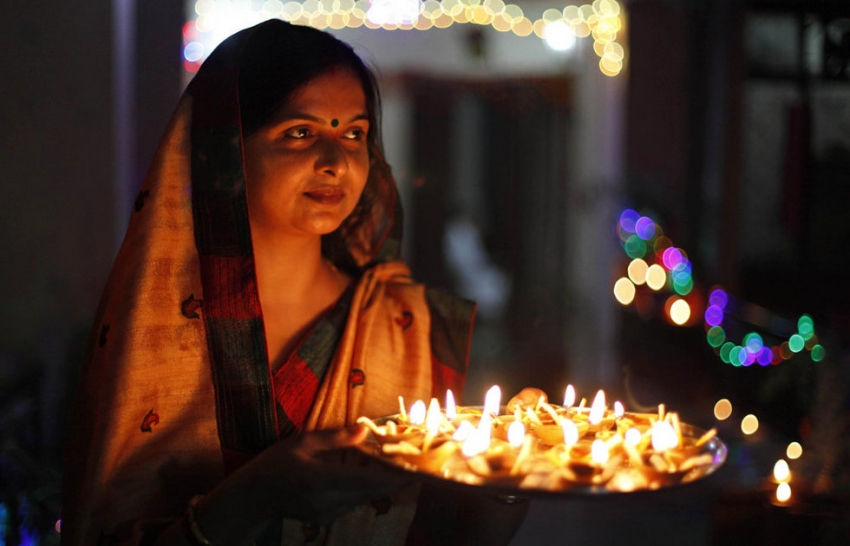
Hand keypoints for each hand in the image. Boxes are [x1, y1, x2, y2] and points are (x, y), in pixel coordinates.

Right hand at [231, 425, 411, 524]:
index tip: (417, 470)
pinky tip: (372, 474)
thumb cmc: (275, 464)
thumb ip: (336, 438)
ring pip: (366, 497)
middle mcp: (328, 500)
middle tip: (416, 463)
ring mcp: (328, 513)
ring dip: (382, 482)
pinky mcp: (327, 517)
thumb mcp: (302, 443)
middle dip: (395, 478)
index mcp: (322, 479)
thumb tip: (365, 430)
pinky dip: (366, 488)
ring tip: (399, 465)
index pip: (367, 479)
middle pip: (373, 491)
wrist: (253, 498)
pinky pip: (355, 501)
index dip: (395, 476)